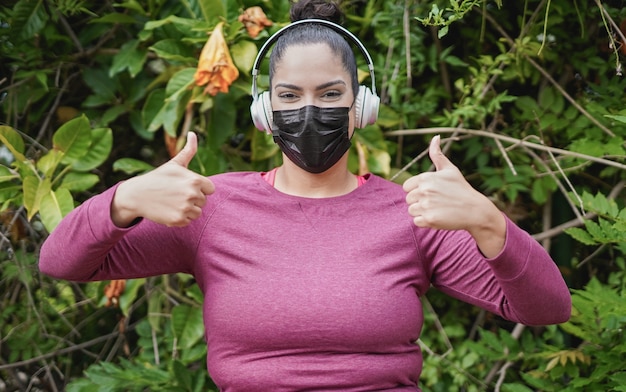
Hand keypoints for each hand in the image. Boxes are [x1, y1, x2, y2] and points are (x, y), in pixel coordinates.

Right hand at [111, 132, 214, 226]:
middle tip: (175, 194)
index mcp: (195, 180)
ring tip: (172, 202)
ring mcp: (185, 208)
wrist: (137, 195)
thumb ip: (188, 150)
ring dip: (187, 209)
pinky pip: (188, 221)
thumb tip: (193, 133)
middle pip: (203, 201)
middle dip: (192, 198)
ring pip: (197, 212)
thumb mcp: (174, 163)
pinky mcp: (178, 220)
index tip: (185, 186)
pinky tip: (169, 210)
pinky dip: (180, 218)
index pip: (210, 189)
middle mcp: (192, 194)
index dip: (199, 188)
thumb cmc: (158, 178)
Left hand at [403, 135, 505, 256]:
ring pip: (412, 211)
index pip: (406, 187)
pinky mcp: (429, 219)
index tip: (431, 192)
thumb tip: (435, 137)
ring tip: (438, 209)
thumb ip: (437, 154)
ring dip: (422, 212)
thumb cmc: (461, 189)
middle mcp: (424, 190)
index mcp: (426, 177)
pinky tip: (439, 217)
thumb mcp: (450, 170)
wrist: (475, 210)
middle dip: (420, 202)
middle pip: (409, 200)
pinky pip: (417, 222)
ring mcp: (426, 205)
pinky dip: (426, 222)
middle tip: (437, 202)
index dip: (417, 191)